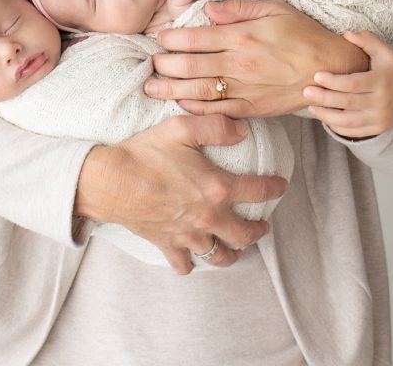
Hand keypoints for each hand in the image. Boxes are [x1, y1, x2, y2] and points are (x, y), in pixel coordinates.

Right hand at [74, 115, 286, 274]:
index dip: (275, 188)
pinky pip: (185, 265)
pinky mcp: (167, 245)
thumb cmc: (146, 152)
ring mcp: (188, 235)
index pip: (258, 191)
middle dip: (258, 231)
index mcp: (217, 188)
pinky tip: (195, 255)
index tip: (281, 186)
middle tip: (263, 225)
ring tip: (236, 246)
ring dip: (232, 253)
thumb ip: (217, 126)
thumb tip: (243, 129)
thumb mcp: (183, 127)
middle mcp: (208, 217)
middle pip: (244, 235)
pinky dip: (192, 264)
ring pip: (219, 256)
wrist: (111, 181)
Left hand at [145, 0, 369, 117]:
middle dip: (164, 65)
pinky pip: (217, 111)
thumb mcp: (275, 8)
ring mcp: (245, 88)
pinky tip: (181, 103)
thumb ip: (239, 8)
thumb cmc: (303, 34)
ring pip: (198, 91)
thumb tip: (208, 8)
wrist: (330, 68)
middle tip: (150, 63)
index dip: (172, 39)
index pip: (196, 37)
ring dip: (170, 89)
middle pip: (190, 66)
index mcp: (243, 36)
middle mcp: (240, 63)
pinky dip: (196, 108)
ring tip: (151, 87)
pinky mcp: (253, 108)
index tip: (160, 38)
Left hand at [303, 31, 392, 138]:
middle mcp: (380, 103)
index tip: (316, 75)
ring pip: (348, 121)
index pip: (353, 84)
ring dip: (327, 115)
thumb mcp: (386, 51)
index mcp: (381, 82)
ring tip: (311, 106)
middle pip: (347, 103)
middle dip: (324, 98)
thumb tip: (346, 34)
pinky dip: (337, 126)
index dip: (333, 81)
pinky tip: (324, 117)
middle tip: (305, 91)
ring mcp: (379, 119)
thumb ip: (367, 40)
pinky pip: (354, 131)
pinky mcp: (377, 129)